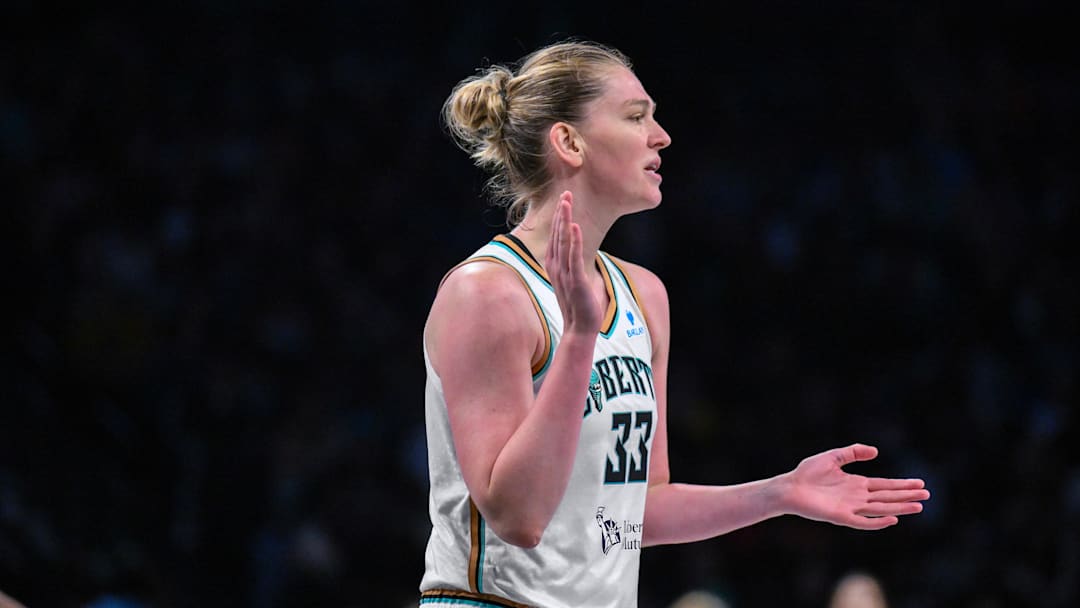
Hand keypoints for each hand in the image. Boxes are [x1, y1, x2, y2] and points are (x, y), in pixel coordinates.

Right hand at [546, 191, 601, 335]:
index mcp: (555, 265)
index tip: (564, 199)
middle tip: (566, 192)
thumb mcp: (570, 280)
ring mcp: (564, 274)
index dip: (559, 217)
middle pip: (557, 234)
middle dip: (561, 213)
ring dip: (565, 221)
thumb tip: (572, 251)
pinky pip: (574, 258)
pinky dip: (574, 242)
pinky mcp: (575, 281)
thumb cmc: (577, 304)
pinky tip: (574, 227)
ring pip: (563, 242)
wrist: (579, 328)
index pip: (556, 236)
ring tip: (567, 203)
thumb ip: (569, 264)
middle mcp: (556, 267)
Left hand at [781, 443, 928, 529]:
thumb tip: (876, 451)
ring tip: (918, 506)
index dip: (902, 485)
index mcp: (856, 484)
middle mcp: (857, 497)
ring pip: (880, 509)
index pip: (884, 485)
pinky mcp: (841, 517)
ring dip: (899, 508)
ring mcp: (850, 508)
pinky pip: (863, 521)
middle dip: (907, 496)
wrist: (789, 487)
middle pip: (887, 497)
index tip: (920, 483)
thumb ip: (853, 452)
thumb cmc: (808, 473)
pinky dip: (878, 521)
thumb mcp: (833, 457)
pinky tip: (893, 518)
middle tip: (927, 495)